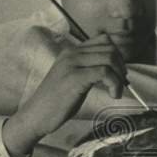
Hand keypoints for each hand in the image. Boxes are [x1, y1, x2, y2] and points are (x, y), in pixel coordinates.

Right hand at [6, 35, 127, 155]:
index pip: (103, 40)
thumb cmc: (56, 102)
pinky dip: (114, 83)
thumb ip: (89, 68)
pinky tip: (113, 95)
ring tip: (116, 91)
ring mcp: (72, 64)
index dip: (117, 55)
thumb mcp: (74, 78)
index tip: (118, 73)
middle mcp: (71, 53)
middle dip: (121, 66)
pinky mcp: (75, 77)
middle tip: (120, 84)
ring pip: (109, 58)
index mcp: (71, 52)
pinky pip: (105, 72)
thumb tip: (114, 67)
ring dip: (119, 76)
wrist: (35, 116)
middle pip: (110, 48)